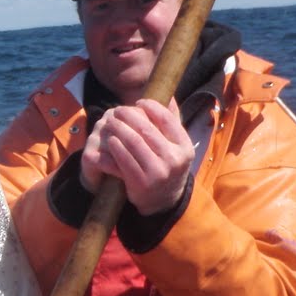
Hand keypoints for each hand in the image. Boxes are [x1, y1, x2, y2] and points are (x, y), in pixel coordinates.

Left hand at [78, 98, 192, 214]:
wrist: (163, 200)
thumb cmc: (167, 164)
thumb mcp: (175, 146)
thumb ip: (172, 122)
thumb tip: (167, 96)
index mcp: (184, 147)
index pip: (167, 119)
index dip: (151, 107)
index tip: (139, 102)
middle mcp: (174, 159)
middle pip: (147, 130)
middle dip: (130, 116)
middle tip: (118, 109)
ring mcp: (158, 172)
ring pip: (134, 143)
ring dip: (119, 128)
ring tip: (111, 121)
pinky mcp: (141, 182)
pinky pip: (125, 159)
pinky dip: (116, 147)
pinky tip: (110, 139)